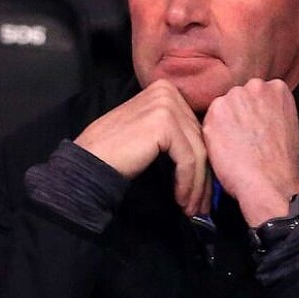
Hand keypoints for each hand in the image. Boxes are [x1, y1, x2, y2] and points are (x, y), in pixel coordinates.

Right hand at [75, 79, 211, 215]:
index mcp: (166, 89)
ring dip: (197, 185)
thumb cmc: (117, 153)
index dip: (203, 164)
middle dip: (203, 178)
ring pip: (197, 152)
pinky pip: (187, 159)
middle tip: (202, 205)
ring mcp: (166, 105)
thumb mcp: (152, 133)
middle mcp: (168, 91)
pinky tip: (181, 199)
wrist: (89, 162)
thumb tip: (209, 155)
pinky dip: (187, 183)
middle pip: (200, 141)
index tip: (202, 192)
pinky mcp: (164, 124)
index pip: (196, 130)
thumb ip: (177, 133)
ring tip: (192, 208)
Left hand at [202, 78, 298, 225]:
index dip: (252, 114)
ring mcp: (234, 98)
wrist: (269, 183)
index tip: (254, 128)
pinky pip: (208, 123)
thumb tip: (254, 112)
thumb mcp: (285, 124)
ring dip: (223, 125)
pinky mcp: (215, 113)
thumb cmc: (279, 163)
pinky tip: (226, 151)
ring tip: (236, 147)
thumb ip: (269, 109)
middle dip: (236, 115)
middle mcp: (255, 86)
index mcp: (277, 88)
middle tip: (243, 140)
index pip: (255, 93)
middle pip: (237, 97)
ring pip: (221, 108)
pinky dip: (212, 137)